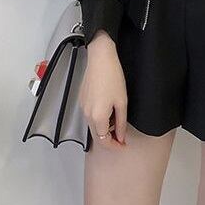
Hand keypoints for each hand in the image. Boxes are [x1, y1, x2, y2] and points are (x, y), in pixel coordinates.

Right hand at [80, 32, 128, 148]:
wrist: (101, 59)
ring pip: (93, 125)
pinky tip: (108, 111)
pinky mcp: (82, 100)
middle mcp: (87, 115)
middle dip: (109, 138)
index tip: (123, 145)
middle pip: (97, 135)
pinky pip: (90, 115)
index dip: (114, 146)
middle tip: (122, 136)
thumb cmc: (112, 77)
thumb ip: (121, 122)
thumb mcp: (122, 101)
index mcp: (97, 117)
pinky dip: (99, 118)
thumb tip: (120, 136)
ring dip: (104, 128)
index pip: (103, 141)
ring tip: (117, 122)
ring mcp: (83, 107)